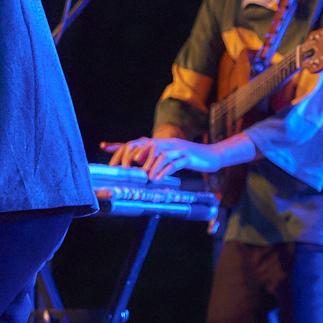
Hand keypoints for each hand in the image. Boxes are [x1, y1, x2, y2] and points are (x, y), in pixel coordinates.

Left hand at [101, 137, 222, 180]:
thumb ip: (156, 161)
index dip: (121, 148)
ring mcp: (178, 149)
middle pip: (146, 145)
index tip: (109, 158)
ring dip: (150, 165)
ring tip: (144, 177)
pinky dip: (164, 171)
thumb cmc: (189, 158)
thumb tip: (141, 172)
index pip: (136, 142)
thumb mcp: (171, 157)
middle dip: (134, 157)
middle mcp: (167, 142)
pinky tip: (157, 179)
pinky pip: (174, 163)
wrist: (213, 155)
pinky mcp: (188, 157)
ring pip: (160, 153)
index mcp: (160, 142)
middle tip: (127, 170)